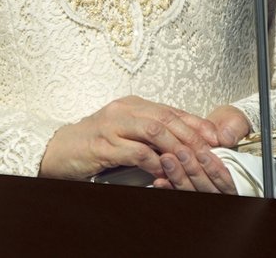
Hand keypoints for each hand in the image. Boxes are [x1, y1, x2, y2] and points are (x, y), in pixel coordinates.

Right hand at [40, 95, 235, 192]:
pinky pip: (136, 152)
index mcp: (130, 104)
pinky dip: (154, 163)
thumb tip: (185, 142)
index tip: (216, 138)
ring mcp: (111, 126)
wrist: (59, 150)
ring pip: (154, 131)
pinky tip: (164, 171)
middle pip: (166, 119)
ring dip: (176, 148)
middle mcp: (121, 110)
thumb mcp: (125, 131)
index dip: (196, 123)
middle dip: (192, 137)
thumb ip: (150, 132)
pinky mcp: (102, 146)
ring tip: (190, 162)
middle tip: (209, 154)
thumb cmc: (95, 142)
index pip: (171, 110)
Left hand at [150, 105, 249, 192]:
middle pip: (206, 187)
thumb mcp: (235, 121)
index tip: (202, 154)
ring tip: (166, 158)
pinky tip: (158, 181)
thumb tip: (225, 138)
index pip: (226, 182)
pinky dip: (167, 186)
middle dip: (193, 170)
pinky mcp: (182, 186)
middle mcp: (217, 185)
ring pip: (189, 189)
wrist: (210, 126)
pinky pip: (175, 191)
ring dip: (178, 175)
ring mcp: (198, 187)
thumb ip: (233, 129)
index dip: (215, 170)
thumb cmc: (226, 126)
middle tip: (181, 152)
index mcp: (233, 175)